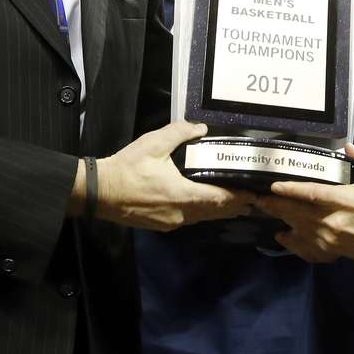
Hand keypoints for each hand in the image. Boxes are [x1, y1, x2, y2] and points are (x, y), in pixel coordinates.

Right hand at [97, 121, 256, 230]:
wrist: (100, 191)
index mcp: (183, 195)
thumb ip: (180, 133)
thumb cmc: (128, 168)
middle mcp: (181, 214)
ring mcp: (171, 222)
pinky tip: (204, 208)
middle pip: (214, 213)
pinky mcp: (161, 225)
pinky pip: (189, 219)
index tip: (252, 194)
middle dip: (233, 207)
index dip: (238, 197)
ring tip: (235, 206)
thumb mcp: (154, 143)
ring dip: (218, 212)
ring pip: (202, 218)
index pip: (219, 200)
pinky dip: (202, 213)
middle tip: (250, 201)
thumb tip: (201, 129)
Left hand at [254, 144, 353, 274]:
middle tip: (258, 198)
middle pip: (296, 212)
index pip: (311, 193)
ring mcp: (329, 238)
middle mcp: (333, 220)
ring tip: (266, 209)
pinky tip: (282, 234)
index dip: (290, 189)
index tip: (273, 185)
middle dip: (275, 204)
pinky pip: (304, 248)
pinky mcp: (330, 251)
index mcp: (345, 200)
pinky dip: (291, 242)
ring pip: (297, 227)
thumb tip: (348, 146)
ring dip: (281, 219)